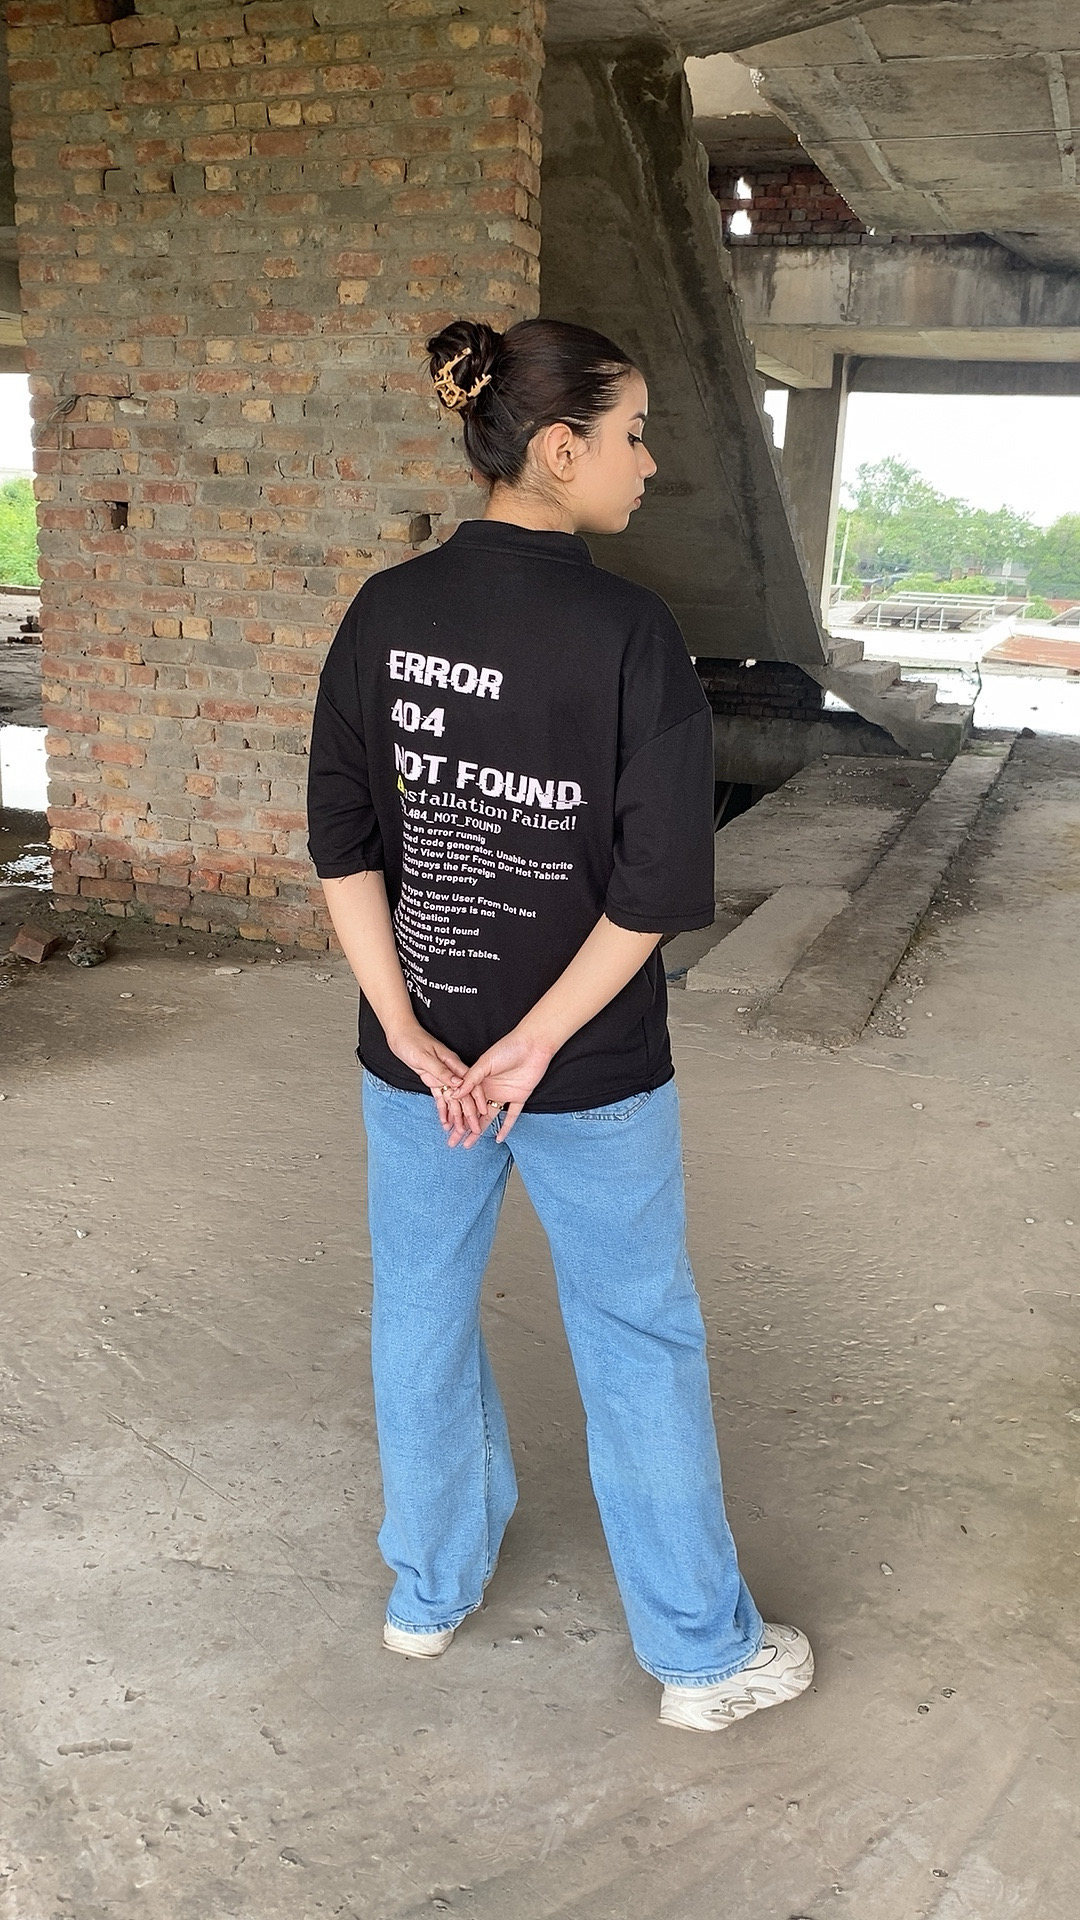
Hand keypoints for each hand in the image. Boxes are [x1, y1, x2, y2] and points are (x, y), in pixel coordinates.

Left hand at [385, 1019, 487, 1138]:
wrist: (400, 1034)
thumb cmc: (412, 1041)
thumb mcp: (425, 1056)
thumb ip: (441, 1071)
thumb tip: (458, 1084)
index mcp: (453, 1063)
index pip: (470, 1084)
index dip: (478, 1099)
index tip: (483, 1114)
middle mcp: (451, 1071)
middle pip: (463, 1095)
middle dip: (469, 1114)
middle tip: (475, 1131)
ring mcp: (442, 1076)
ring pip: (452, 1100)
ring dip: (456, 1116)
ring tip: (459, 1133)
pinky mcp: (433, 1079)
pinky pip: (440, 1098)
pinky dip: (443, 1110)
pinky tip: (445, 1122)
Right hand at [450, 1027, 554, 1146]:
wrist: (533, 1045)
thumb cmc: (508, 1048)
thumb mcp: (485, 1063)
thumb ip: (470, 1080)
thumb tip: (454, 1094)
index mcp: (479, 1080)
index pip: (465, 1101)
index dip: (456, 1114)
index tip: (447, 1127)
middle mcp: (490, 1089)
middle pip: (473, 1113)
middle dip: (462, 1127)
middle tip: (452, 1141)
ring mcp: (504, 1095)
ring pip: (488, 1118)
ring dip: (479, 1131)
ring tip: (467, 1144)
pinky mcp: (519, 1098)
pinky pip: (511, 1116)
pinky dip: (505, 1128)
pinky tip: (498, 1139)